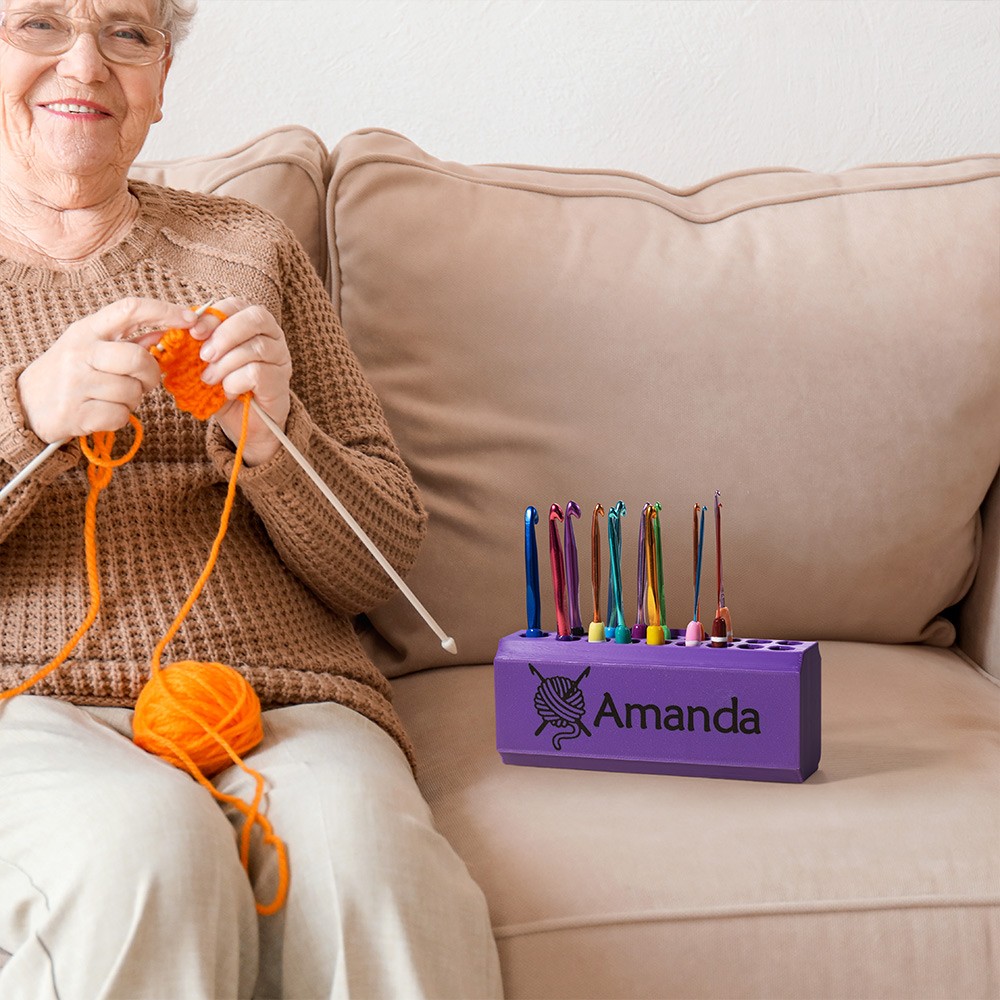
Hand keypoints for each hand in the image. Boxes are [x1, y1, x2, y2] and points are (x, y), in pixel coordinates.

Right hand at [17, 297, 198, 442]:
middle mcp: (80, 352)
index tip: (190, 319)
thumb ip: (128, 339)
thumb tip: (166, 331)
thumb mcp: (91, 347)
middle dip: (151, 374)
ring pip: (132, 391)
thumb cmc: (69, 373)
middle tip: (145, 382)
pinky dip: (121, 417)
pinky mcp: (76, 413)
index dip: (165, 311)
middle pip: (138, 358)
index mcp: (87, 330)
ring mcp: (75, 383)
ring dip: (134, 399)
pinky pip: (121, 415)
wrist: (26, 405)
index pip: (130, 308)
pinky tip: (104, 411)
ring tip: (115, 397)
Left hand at [189, 298, 291, 465]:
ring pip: (255, 348)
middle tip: (203, 356)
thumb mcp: (204, 362)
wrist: (244, 423)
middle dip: (224, 335)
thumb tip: (162, 334)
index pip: (237, 305)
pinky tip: (228, 392)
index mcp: (252, 323)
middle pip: (255, 318)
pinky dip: (235, 382)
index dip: (214, 316)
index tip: (193, 333)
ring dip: (225, 364)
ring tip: (209, 380)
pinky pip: (256, 372)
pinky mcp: (280, 381)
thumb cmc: (224, 386)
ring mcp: (280, 358)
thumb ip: (190, 344)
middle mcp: (272, 336)